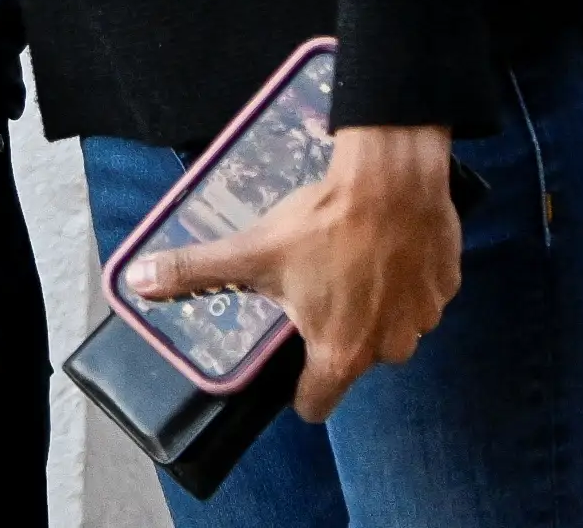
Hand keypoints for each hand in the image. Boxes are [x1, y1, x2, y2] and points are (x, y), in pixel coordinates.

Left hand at [126, 124, 461, 421]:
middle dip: (337, 331)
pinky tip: (385, 247)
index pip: (316, 403)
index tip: (292, 365)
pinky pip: (421, 294)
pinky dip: (404, 278)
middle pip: (354, 359)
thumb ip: (193, 272)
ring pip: (391, 326)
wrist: (391, 178)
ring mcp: (424, 319)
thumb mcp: (251, 252)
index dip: (300, 389)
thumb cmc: (321, 224)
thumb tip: (136, 281)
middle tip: (316, 287)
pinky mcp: (446, 286)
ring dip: (374, 304)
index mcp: (339, 354)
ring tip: (350, 261)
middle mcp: (388, 349)